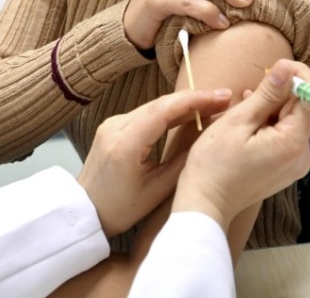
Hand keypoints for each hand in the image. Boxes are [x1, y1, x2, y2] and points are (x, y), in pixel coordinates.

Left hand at [77, 87, 232, 236]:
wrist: (86, 211)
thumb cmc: (120, 209)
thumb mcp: (157, 190)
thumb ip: (183, 162)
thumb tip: (208, 138)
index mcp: (125, 144)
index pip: (163, 110)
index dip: (194, 100)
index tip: (220, 98)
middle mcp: (115, 127)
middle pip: (160, 104)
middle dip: (193, 99)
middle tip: (224, 98)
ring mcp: (112, 124)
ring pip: (154, 106)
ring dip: (183, 104)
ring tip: (212, 104)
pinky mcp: (113, 126)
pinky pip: (145, 113)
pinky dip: (169, 111)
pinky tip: (188, 113)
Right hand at [171, 60, 309, 230]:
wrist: (205, 203)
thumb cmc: (214, 166)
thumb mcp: (238, 121)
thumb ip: (267, 94)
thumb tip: (286, 69)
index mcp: (292, 143)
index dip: (298, 77)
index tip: (276, 68)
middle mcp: (301, 155)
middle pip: (304, 110)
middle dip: (283, 92)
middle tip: (255, 86)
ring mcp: (294, 164)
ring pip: (293, 121)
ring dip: (273, 107)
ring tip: (247, 104)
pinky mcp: (285, 168)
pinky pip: (285, 136)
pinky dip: (271, 123)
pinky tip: (250, 120)